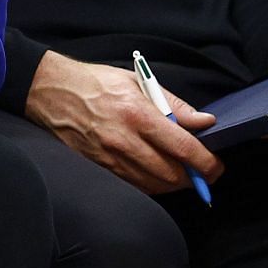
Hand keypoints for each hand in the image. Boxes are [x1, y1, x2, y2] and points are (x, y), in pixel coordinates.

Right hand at [25, 52, 222, 195]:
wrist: (50, 91)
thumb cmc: (95, 82)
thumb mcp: (137, 81)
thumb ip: (173, 104)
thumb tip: (204, 122)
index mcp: (137, 114)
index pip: (183, 148)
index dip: (206, 162)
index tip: (217, 165)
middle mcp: (124, 140)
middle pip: (172, 174)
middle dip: (195, 178)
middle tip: (206, 172)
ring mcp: (110, 158)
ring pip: (155, 184)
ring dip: (175, 184)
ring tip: (184, 173)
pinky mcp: (99, 168)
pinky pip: (135, 185)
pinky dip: (153, 185)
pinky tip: (158, 174)